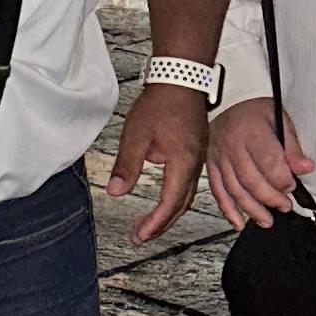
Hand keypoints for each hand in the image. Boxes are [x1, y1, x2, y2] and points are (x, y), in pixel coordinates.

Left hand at [106, 82, 211, 242]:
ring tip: (150, 224)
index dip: (155, 223)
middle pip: (181, 204)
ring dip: (169, 212)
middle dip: (161, 224)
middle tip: (141, 237)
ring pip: (187, 195)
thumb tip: (116, 192)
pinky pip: (189, 182)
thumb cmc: (161, 102)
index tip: (140, 235)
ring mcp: (199, 158)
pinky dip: (176, 197)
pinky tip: (163, 199)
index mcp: (182, 162)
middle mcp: (195, 164)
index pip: (170, 202)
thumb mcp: (136, 135)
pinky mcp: (196, 151)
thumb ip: (127, 166)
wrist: (181, 78)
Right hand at [207, 97, 313, 230]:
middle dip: (270, 198)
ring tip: (267, 221)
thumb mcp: (279, 119)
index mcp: (251, 131)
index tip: (293, 186)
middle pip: (250, 180)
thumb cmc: (256, 112)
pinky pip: (218, 191)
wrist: (225, 101)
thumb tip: (305, 169)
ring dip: (251, 209)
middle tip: (285, 207)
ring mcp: (218, 157)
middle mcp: (232, 145)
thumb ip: (292, 146)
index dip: (282, 179)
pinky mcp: (210, 166)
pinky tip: (239, 223)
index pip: (268, 162)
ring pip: (234, 189)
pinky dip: (228, 210)